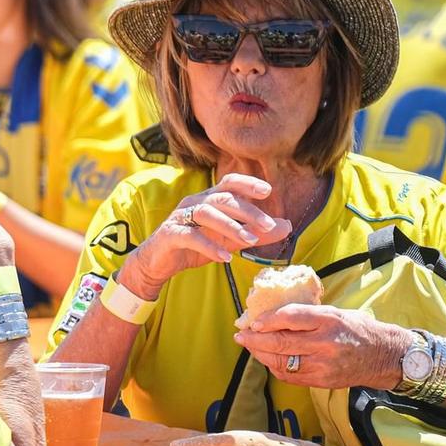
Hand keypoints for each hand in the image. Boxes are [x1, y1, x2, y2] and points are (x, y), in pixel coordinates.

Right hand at [118, 174, 290, 297]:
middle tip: (268, 225)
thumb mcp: (229, 240)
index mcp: (209, 199)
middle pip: (223, 198)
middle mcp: (195, 202)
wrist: (158, 263)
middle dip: (248, 211)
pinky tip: (225, 257)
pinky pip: (190, 236)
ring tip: (249, 242)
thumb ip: (256, 233)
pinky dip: (209, 246)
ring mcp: (180, 217)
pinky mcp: (169, 234)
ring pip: (207, 213)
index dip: (247, 183)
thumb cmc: (195, 247)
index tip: (268, 191)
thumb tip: (287, 225)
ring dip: (230, 226)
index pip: (229, 183)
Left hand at [235, 304, 415, 389]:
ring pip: (282, 361)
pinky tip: (268, 359)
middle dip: (256, 338)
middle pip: (282, 342)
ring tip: (250, 346)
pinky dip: (275, 367)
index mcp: (330, 320)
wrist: (382, 356)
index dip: (268, 319)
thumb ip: (310, 314)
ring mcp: (322, 365)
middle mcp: (325, 343)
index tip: (254, 320)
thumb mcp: (338, 312)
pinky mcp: (321, 381)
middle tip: (241, 334)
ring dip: (261, 354)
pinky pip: (290, 375)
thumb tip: (276, 314)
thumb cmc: (359, 329)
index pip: (291, 317)